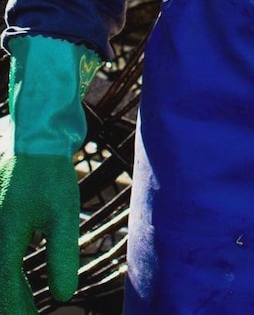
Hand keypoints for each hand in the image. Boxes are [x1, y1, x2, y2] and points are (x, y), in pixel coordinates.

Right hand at [0, 153, 80, 312]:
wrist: (33, 139)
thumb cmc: (50, 174)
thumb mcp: (63, 213)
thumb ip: (61, 254)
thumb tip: (64, 296)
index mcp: (4, 236)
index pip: (5, 287)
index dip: (16, 310)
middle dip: (13, 304)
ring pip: (0, 271)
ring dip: (11, 293)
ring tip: (29, 309)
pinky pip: (1, 259)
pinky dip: (10, 278)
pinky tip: (21, 289)